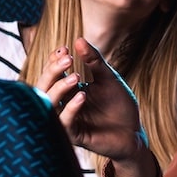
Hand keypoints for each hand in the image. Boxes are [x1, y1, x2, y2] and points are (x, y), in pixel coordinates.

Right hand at [41, 39, 147, 162]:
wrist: (134, 132)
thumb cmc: (119, 105)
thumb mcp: (109, 79)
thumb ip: (94, 62)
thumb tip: (79, 40)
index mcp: (68, 91)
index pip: (51, 75)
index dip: (53, 61)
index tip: (64, 49)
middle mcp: (63, 105)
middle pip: (43, 88)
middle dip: (52, 72)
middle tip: (67, 59)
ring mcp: (68, 121)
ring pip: (48, 105)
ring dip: (59, 88)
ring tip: (76, 76)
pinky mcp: (75, 137)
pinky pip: (65, 123)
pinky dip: (70, 109)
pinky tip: (82, 96)